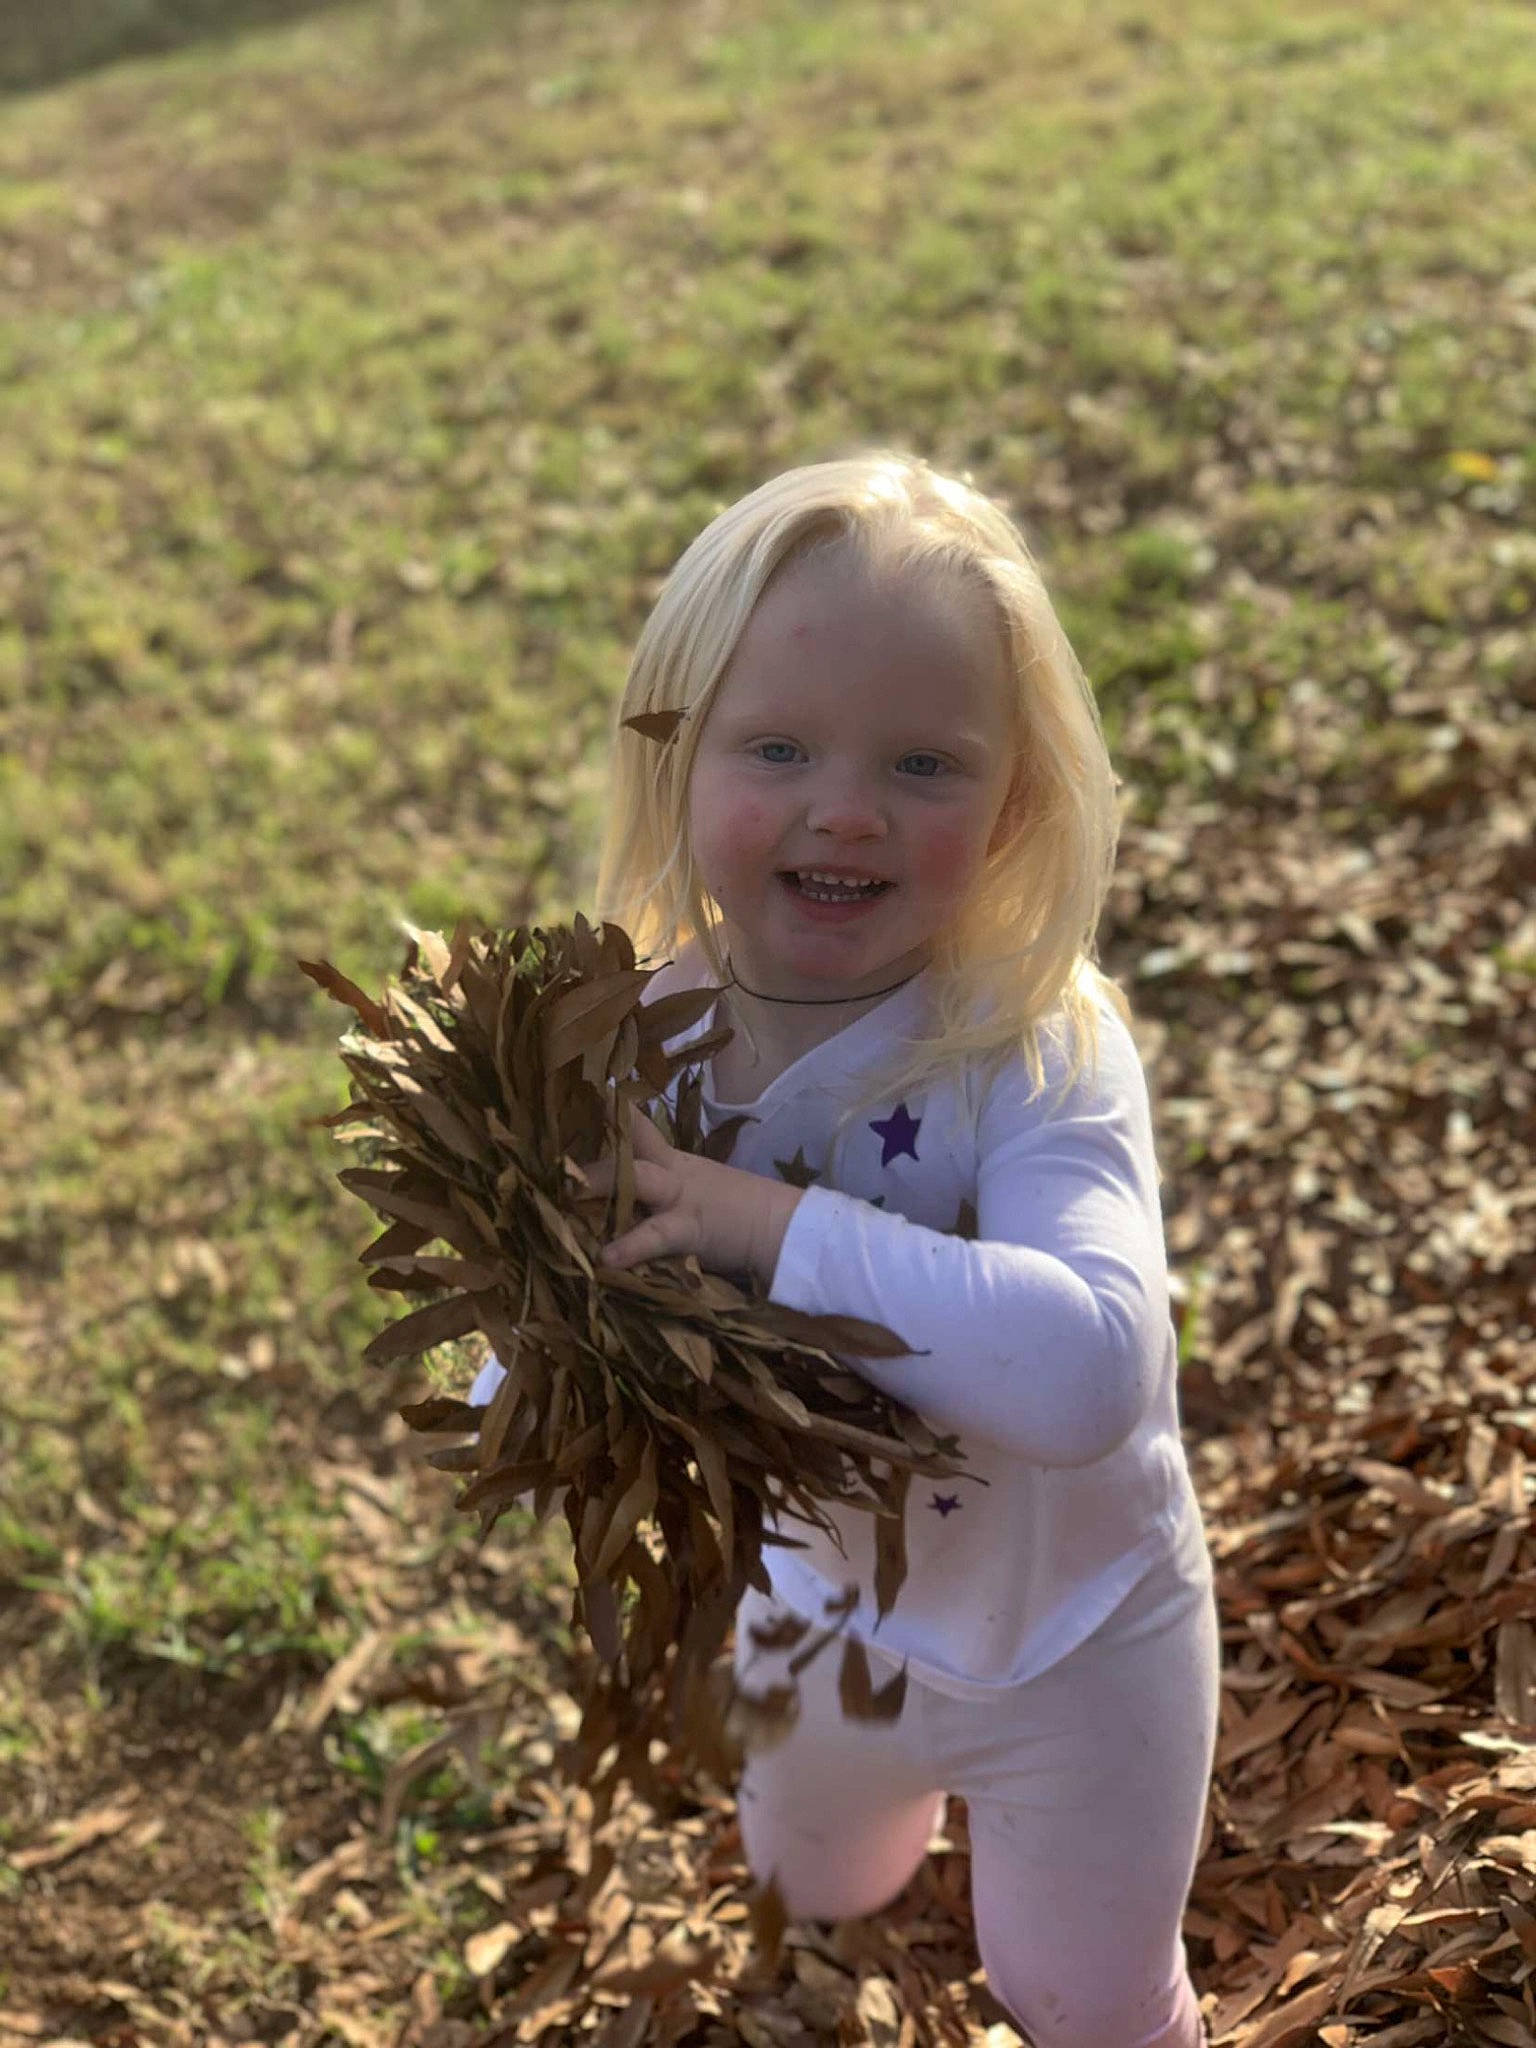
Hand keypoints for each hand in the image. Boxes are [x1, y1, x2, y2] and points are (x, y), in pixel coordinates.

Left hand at [580, 1101, 801, 1287]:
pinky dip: (631, 1246)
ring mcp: (681, 1197)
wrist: (781, 1226)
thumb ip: (656, 1193)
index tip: (576, 1092)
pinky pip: (657, 1235)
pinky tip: (606, 1258)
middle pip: (631, 1148)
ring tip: (569, 1191)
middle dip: (594, 1149)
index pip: (635, 1130)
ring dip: (603, 1184)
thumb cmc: (736, 1212)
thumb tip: (609, 1203)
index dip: (607, 1111)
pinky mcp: (691, 1228)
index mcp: (671, 1162)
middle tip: (553, 1154)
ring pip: (638, 1179)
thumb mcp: (694, 1192)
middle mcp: (672, 1172)